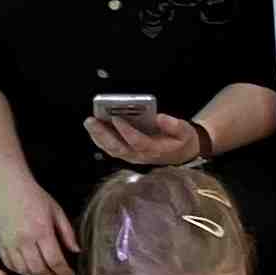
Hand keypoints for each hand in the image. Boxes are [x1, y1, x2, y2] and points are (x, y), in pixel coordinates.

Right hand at [0, 177, 78, 274]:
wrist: (7, 188)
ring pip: (24, 270)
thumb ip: (67, 233)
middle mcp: (24, 241)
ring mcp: (9, 244)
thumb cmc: (35, 197)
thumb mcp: (57, 211)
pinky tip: (30, 269)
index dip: (64, 272)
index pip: (54, 260)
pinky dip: (21, 271)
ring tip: (46, 273)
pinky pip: (10, 265)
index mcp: (41, 231)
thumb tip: (76, 251)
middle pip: (39, 269)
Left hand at [87, 107, 209, 167]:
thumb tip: (160, 117)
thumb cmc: (182, 140)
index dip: (126, 131)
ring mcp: (132, 156)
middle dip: (103, 134)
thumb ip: (175, 125)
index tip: (117, 118)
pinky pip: (111, 148)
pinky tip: (94, 128)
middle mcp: (141, 156)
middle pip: (118, 148)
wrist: (182, 154)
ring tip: (90, 122)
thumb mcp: (185, 131)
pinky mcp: (128, 153)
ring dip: (98, 136)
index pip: (138, 142)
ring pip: (111, 149)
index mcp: (156, 150)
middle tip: (91, 120)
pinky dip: (100, 139)